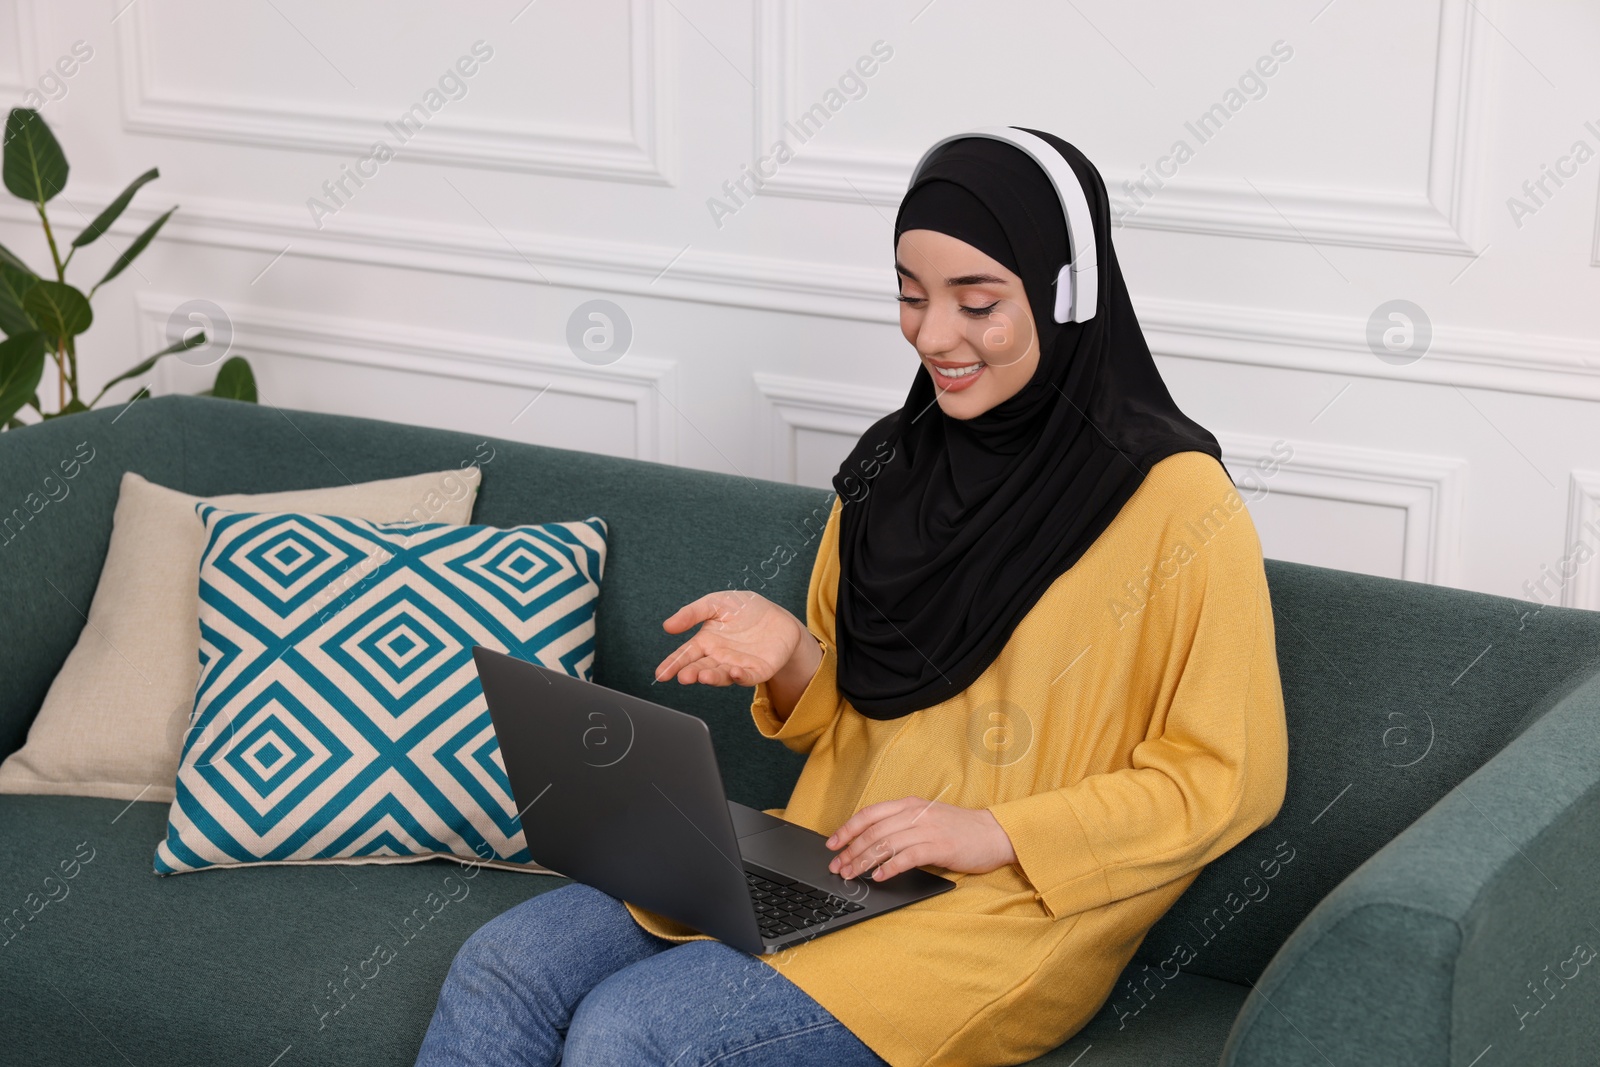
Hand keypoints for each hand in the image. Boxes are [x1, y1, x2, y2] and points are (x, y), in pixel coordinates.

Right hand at [654, 590, 813, 688]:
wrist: (777, 616)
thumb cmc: (743, 609)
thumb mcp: (715, 603)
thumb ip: (692, 613)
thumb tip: (667, 626)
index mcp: (706, 642)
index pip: (685, 655)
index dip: (672, 665)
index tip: (661, 674)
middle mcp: (718, 658)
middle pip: (701, 668)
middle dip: (691, 673)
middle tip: (683, 677)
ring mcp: (737, 666)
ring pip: (722, 675)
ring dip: (712, 677)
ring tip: (703, 676)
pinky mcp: (757, 670)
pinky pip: (748, 676)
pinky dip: (741, 677)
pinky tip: (734, 672)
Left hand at [826, 797, 1017, 881]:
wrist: (995, 833)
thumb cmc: (960, 829)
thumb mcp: (927, 819)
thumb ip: (902, 825)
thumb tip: (871, 843)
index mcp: (910, 804)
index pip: (869, 814)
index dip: (847, 829)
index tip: (832, 844)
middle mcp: (916, 814)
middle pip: (873, 831)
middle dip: (851, 850)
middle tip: (838, 866)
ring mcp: (928, 829)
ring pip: (885, 844)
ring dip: (864, 861)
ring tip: (852, 874)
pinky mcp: (939, 847)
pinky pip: (907, 857)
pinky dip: (889, 867)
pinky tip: (879, 877)